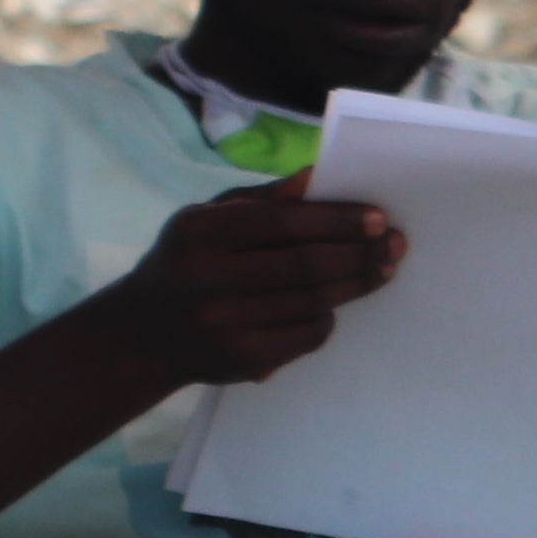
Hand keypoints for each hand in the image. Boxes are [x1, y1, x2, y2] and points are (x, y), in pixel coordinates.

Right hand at [94, 180, 398, 389]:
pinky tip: (337, 304)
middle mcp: (209, 278)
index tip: (375, 216)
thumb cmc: (184, 263)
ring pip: (313, 301)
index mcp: (198, 233)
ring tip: (382, 268)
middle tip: (392, 244)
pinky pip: (307, 334)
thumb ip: (258, 200)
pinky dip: (329, 317)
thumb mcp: (204, 220)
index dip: (333, 219)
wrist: (144, 334)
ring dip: (356, 283)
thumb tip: (315, 178)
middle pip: (305, 264)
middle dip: (358, 252)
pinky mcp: (245, 359)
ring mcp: (227, 323)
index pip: (280, 223)